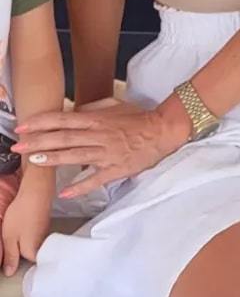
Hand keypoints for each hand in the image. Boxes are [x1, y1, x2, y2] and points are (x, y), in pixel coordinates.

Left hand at [1, 173, 52, 275]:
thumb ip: (10, 256)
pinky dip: (26, 234)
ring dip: (21, 243)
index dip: (13, 262)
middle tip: (9, 243)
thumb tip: (9, 272)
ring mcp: (43, 237)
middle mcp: (41, 248)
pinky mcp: (43, 226)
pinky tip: (21, 226)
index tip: (6, 258)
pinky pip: (34, 237)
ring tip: (13, 233)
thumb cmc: (22, 214)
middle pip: (28, 257)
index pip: (24, 267)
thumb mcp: (9, 238)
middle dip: (18, 254)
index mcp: (32, 253)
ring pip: (31, 246)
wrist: (36, 192)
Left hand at [13, 96, 190, 200]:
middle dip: (39, 141)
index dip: (41, 123)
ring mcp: (107, 153)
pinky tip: (65, 192)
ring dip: (54, 159)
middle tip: (19, 146)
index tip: (23, 127)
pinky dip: (80, 186)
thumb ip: (92, 107)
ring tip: (34, 161)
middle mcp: (98, 135)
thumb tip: (75, 110)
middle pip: (63, 138)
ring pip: (76, 156)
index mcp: (95, 119)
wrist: (163, 130)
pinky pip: (96, 179)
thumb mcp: (113, 104)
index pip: (62, 119)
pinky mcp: (117, 169)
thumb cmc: (139, 117)